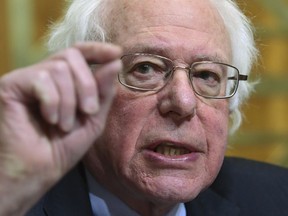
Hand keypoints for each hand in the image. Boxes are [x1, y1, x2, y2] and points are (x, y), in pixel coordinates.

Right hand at [0, 42, 121, 214]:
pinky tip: (50, 119)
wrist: (37, 171)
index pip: (79, 53)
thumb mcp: (93, 119)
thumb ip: (103, 91)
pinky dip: (53, 102)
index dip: (98, 49)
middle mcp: (44, 75)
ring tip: (64, 125)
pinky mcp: (10, 85)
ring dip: (69, 101)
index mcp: (64, 82)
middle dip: (87, 85)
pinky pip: (41, 79)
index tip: (117, 53)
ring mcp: (26, 79)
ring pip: (59, 68)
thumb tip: (114, 61)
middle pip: (72, 56)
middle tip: (88, 111)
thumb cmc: (63, 147)